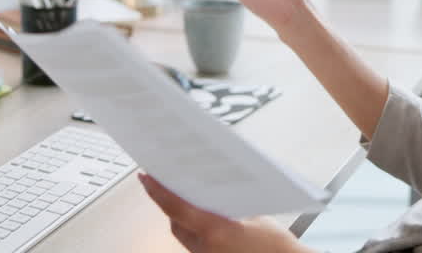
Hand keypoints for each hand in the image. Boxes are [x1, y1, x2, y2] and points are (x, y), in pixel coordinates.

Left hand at [139, 173, 310, 252]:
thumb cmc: (276, 246)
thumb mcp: (255, 215)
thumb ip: (228, 203)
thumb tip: (210, 188)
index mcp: (215, 232)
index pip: (176, 207)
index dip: (158, 190)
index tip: (145, 176)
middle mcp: (205, 248)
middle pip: (175, 220)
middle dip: (169, 200)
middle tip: (163, 179)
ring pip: (183, 233)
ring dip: (180, 215)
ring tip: (182, 194)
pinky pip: (193, 242)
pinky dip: (193, 227)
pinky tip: (203, 215)